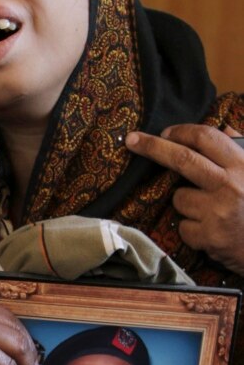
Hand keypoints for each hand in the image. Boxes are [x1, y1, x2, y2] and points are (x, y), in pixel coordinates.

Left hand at [126, 124, 243, 274]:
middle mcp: (229, 185)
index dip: (181, 132)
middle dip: (152, 147)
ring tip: (209, 211)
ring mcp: (218, 212)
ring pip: (179, 198)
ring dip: (185, 202)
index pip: (206, 138)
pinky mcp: (209, 237)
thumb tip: (224, 127)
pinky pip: (183, 226)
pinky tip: (211, 231)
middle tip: (131, 140)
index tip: (164, 132)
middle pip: (182, 159)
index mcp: (242, 165)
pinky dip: (191, 229)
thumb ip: (241, 149)